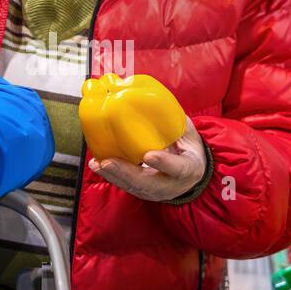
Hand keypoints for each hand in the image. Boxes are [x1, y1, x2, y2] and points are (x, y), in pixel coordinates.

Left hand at [88, 116, 208, 202]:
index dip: (164, 162)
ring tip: (97, 164)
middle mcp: (171, 185)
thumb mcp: (189, 135)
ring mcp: (156, 191)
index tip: (149, 155)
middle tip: (108, 162)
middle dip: (126, 173)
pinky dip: (111, 176)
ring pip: (133, 187)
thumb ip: (175, 122)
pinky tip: (97, 165)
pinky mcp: (143, 191)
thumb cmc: (189, 149)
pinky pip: (126, 185)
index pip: (178, 168)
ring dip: (113, 176)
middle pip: (147, 183)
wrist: (193, 175)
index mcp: (189, 169)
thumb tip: (152, 98)